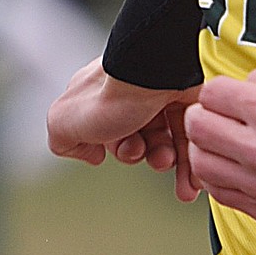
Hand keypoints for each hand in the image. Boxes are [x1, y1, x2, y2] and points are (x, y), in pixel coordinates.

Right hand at [47, 58, 201, 200]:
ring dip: (165, 162)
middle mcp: (133, 94)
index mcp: (100, 95)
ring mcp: (162, 98)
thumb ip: (63, 139)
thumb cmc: (113, 94)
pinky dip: (191, 166)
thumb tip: (90, 154)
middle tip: (143, 152)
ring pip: (166, 143)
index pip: (106, 131)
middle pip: (139, 140)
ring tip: (166, 160)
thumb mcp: (64, 121)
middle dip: (141, 156)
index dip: (111, 148)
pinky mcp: (191, 101)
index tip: (108, 151)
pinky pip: (193, 140)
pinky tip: (189, 181)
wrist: (157, 73)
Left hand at [185, 69, 255, 234]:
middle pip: (197, 127)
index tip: (225, 97)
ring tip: (222, 146)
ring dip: (206, 150)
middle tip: (216, 118)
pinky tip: (235, 171)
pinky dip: (219, 180)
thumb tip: (242, 86)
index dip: (216, 91)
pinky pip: (220, 195)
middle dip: (203, 116)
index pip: (211, 93)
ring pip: (201, 164)